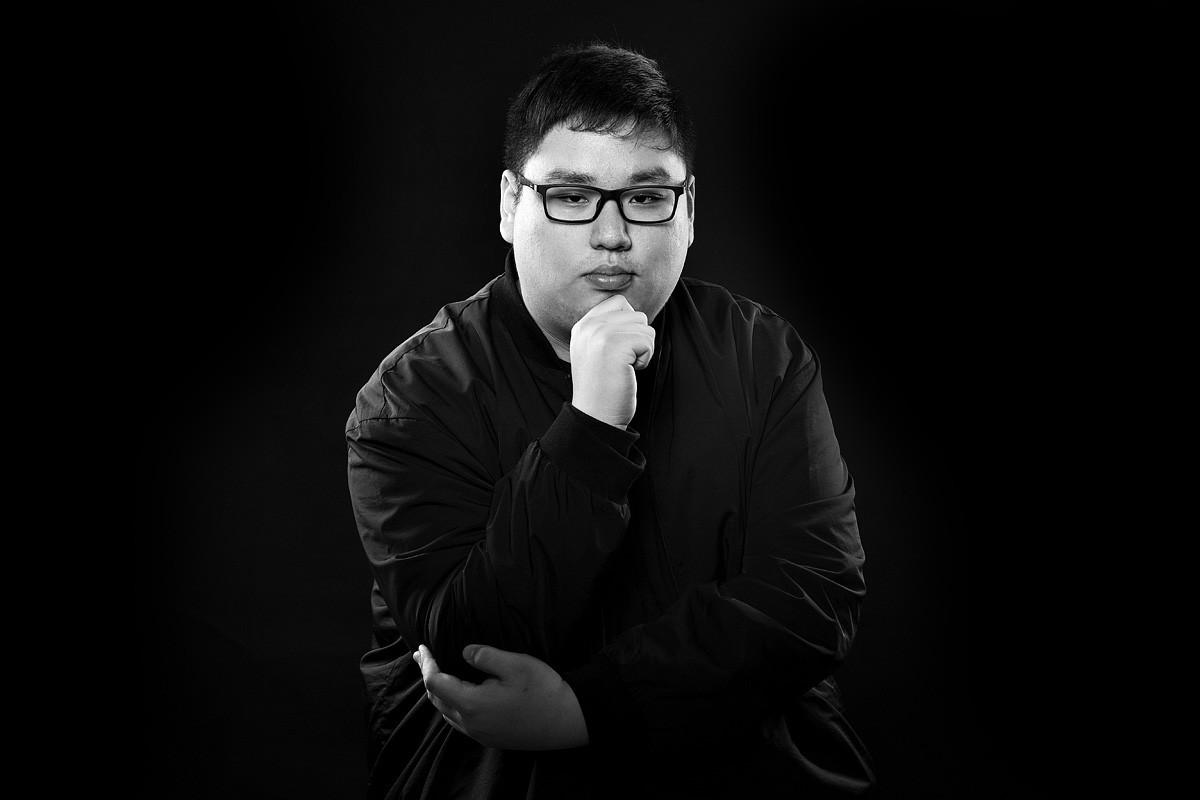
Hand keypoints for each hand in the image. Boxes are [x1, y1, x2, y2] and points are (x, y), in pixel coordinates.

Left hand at [414, 643, 588, 749]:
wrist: (569, 720)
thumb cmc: (544, 690)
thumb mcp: (516, 664)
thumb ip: (485, 656)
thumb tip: (464, 653)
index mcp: (473, 704)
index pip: (435, 683)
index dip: (426, 664)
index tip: (423, 647)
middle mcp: (471, 723)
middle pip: (437, 699)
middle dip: (427, 675)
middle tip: (422, 656)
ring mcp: (480, 734)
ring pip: (447, 712)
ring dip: (438, 691)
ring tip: (436, 672)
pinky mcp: (490, 738)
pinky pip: (459, 721)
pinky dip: (450, 704)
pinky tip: (457, 694)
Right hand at [569, 294, 654, 428]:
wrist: (596, 416)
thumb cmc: (603, 389)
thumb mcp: (596, 350)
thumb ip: (608, 329)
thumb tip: (635, 315)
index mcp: (583, 325)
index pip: (618, 303)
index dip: (630, 325)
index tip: (619, 350)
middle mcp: (589, 326)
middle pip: (636, 314)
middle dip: (638, 339)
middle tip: (621, 361)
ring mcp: (600, 334)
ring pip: (645, 327)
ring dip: (642, 350)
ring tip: (623, 367)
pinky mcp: (615, 345)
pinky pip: (648, 341)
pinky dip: (645, 359)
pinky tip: (628, 372)